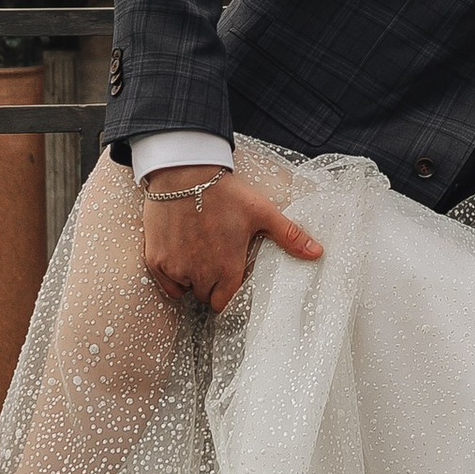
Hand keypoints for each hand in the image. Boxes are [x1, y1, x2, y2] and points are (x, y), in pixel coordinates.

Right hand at [138, 166, 323, 314]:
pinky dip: (172, 275)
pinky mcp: (156, 260)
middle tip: (214, 259)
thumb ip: (289, 236)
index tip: (228, 273)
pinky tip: (180, 253)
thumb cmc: (224, 192)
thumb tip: (318, 253)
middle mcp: (201, 274)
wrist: (183, 172)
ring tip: (198, 251)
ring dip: (192, 278)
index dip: (228, 290)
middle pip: (206, 296)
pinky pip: (166, 283)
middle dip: (211, 284)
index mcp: (228, 268)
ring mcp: (176, 268)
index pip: (226, 302)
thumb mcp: (261, 212)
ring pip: (186, 289)